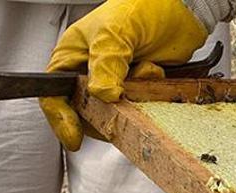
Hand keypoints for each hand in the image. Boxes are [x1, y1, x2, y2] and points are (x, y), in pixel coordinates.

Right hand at [40, 0, 208, 150]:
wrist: (181, 8)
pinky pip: (141, 110)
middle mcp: (91, 74)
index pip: (54, 97)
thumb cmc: (141, 8)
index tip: (74, 137)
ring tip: (146, 70)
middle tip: (125, 95)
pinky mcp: (140, 91)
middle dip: (108, 109)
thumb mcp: (116, 31)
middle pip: (87, 114)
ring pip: (117, 115)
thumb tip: (102, 94)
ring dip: (134, 99)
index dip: (61, 119)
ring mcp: (116, 85)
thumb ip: (106, 62)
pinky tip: (156, 71)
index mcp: (72, 57)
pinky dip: (150, 96)